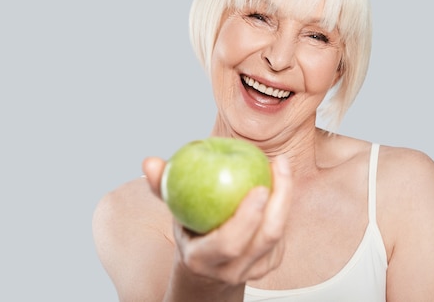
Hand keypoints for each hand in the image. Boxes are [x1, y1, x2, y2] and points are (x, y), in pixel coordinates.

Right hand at [142, 154, 292, 284]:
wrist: (206, 268)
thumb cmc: (189, 230)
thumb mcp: (174, 211)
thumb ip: (161, 187)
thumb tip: (149, 162)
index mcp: (202, 258)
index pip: (229, 243)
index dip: (247, 218)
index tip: (259, 187)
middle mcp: (230, 270)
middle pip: (265, 238)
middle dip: (279, 201)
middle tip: (278, 165)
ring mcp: (253, 270)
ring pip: (278, 235)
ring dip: (284, 198)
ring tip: (280, 165)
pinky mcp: (269, 263)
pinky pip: (282, 233)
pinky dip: (283, 205)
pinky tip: (280, 179)